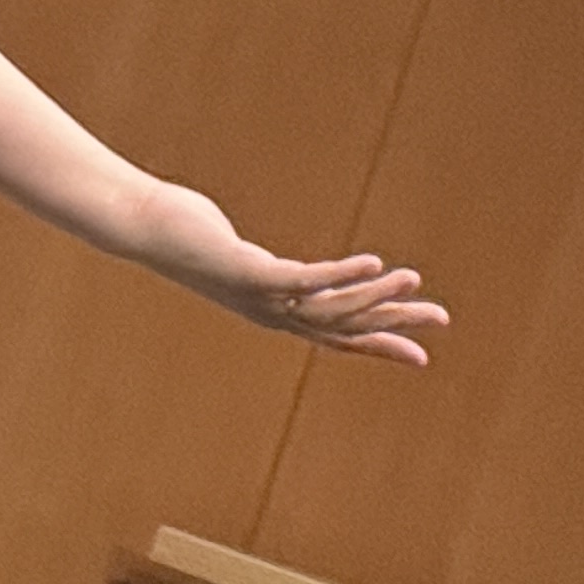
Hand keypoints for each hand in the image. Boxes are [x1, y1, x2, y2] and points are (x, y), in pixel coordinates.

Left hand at [121, 180, 445, 366]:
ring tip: (413, 279)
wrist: (144, 227)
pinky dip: (341, 275)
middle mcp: (270, 312)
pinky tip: (372, 261)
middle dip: (392, 323)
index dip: (378, 345)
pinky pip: (304, 280)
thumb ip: (268, 272)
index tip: (419, 357)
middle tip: (440, 319)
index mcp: (274, 311)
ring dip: (375, 294)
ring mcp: (259, 296)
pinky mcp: (249, 272)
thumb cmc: (190, 237)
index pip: (336, 336)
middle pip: (343, 326)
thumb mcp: (241, 261)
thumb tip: (286, 275)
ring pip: (329, 306)